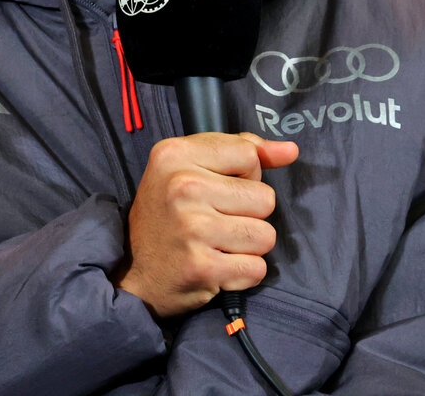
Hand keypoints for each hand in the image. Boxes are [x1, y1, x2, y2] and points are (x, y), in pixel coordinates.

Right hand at [116, 131, 298, 317]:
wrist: (134, 274)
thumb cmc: (168, 215)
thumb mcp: (189, 167)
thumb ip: (241, 150)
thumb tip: (290, 150)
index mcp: (175, 154)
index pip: (248, 154)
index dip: (246, 175)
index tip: (222, 189)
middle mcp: (182, 187)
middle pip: (265, 197)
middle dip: (250, 214)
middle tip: (217, 222)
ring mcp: (193, 228)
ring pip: (266, 235)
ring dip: (249, 246)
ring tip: (219, 245)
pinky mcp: (203, 267)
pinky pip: (257, 268)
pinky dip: (243, 272)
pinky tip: (219, 266)